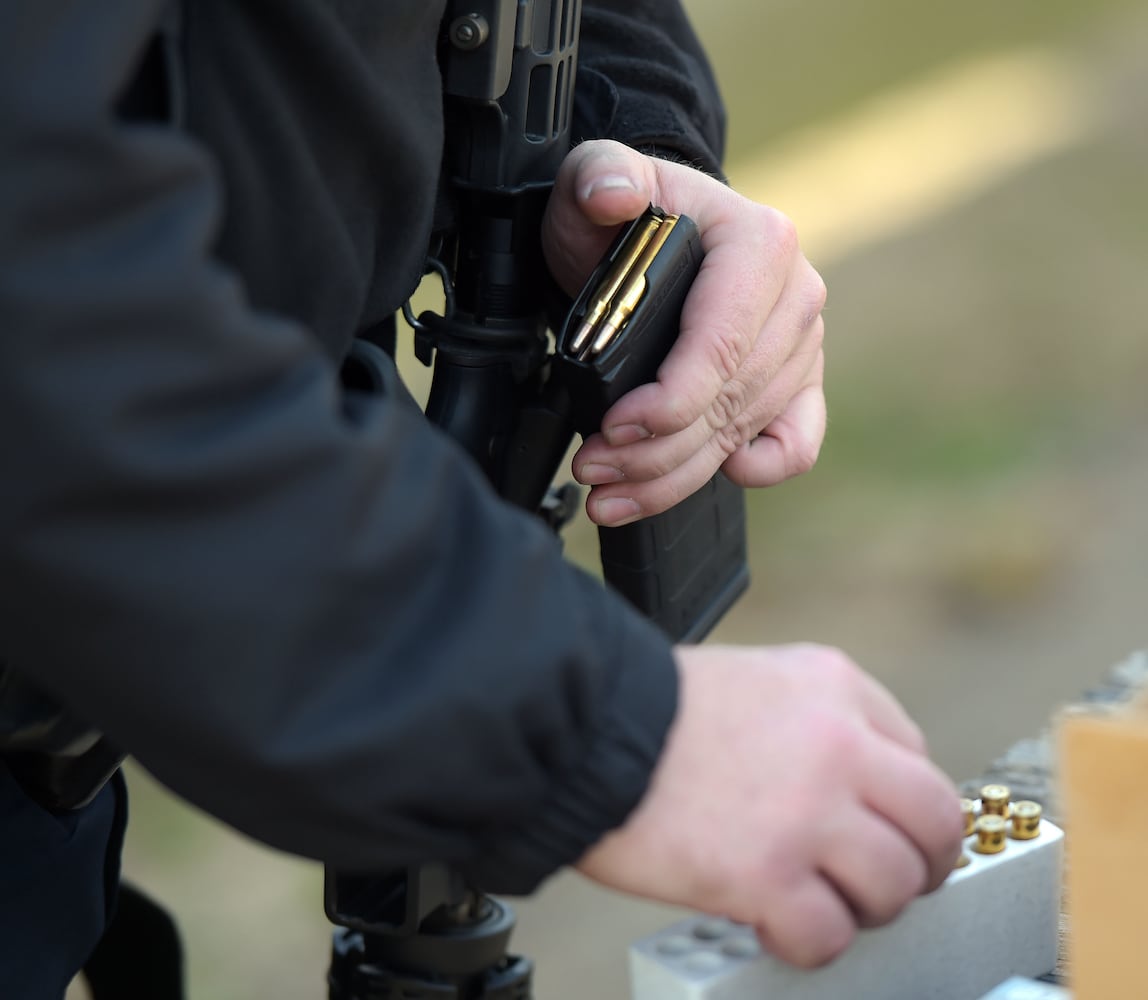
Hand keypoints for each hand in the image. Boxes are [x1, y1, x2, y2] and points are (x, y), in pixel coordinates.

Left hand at [542, 140, 826, 526]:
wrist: (655, 240)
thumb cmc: (627, 216)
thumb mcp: (596, 181)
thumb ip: (598, 177)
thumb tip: (612, 193)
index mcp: (761, 244)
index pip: (723, 343)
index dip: (669, 400)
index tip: (613, 426)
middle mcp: (795, 296)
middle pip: (730, 399)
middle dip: (655, 449)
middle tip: (591, 466)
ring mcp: (802, 345)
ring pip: (745, 431)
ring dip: (674, 474)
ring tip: (609, 492)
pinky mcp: (799, 382)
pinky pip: (796, 444)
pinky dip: (756, 470)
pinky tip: (701, 475)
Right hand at [575, 644, 963, 967]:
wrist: (581, 726)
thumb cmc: (648, 705)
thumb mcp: (751, 677)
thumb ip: (813, 720)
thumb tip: (853, 788)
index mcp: (832, 686)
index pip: (917, 759)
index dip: (902, 809)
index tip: (883, 832)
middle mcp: (836, 744)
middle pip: (934, 823)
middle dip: (920, 864)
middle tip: (884, 883)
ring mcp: (806, 812)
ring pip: (894, 886)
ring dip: (859, 907)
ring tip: (812, 901)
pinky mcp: (765, 874)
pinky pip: (828, 935)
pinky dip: (807, 943)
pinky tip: (771, 924)